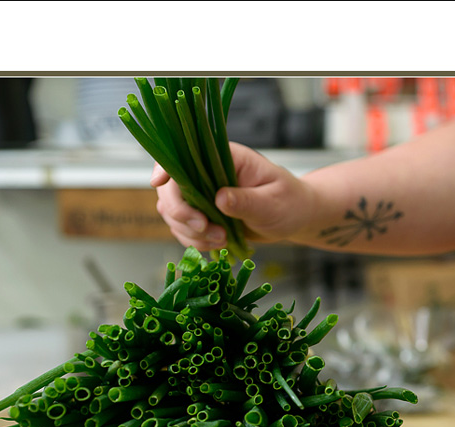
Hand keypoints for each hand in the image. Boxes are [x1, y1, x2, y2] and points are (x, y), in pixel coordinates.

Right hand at [150, 142, 314, 250]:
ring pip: (173, 213)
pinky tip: (218, 244)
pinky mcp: (203, 216)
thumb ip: (247, 200)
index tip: (159, 183)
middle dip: (181, 213)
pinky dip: (195, 242)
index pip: (185, 155)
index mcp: (224, 157)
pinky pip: (184, 230)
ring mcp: (202, 196)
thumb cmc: (290, 201)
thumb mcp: (273, 201)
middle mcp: (207, 174)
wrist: (295, 218)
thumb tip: (219, 198)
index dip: (166, 167)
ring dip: (191, 232)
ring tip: (222, 239)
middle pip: (170, 189)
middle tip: (206, 229)